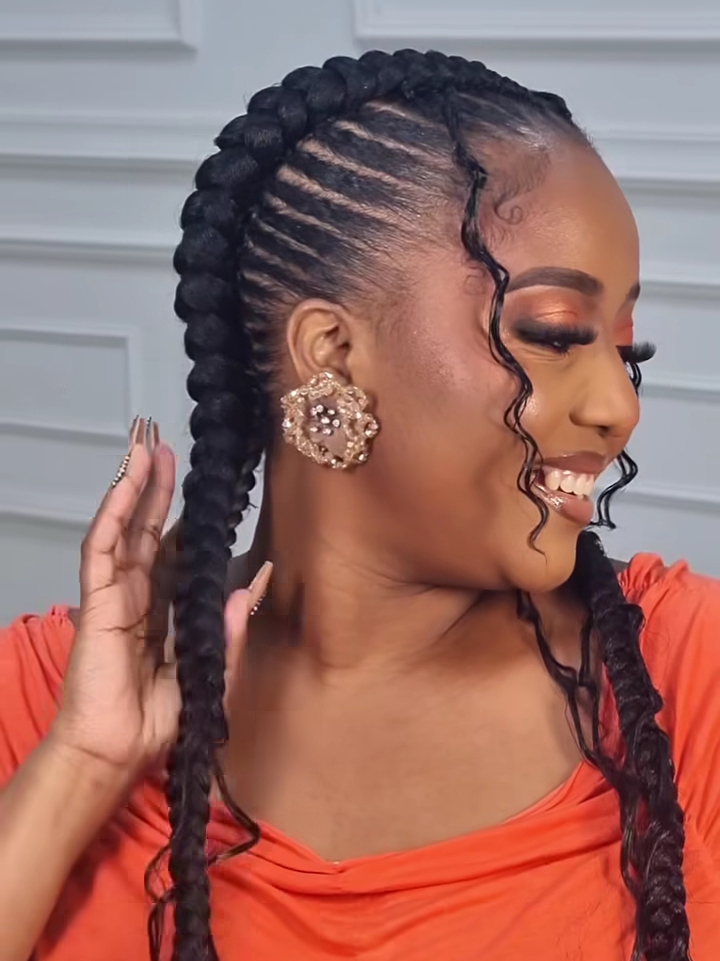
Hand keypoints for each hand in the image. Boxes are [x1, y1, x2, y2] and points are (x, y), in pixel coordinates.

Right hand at [50, 418, 271, 784]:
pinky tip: (126, 480)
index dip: (189, 518)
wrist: (120, 752)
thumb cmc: (160, 721)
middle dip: (159, 487)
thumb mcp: (212, 671)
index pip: (178, 551)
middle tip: (168, 445)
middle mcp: (141, 593)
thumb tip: (257, 579)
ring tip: (147, 444)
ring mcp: (117, 593)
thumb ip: (232, 628)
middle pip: (150, 528)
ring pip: (125, 527)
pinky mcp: (98, 600)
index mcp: (167, 609)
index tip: (208, 488)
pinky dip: (112, 511)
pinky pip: (103, 547)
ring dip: (136, 484)